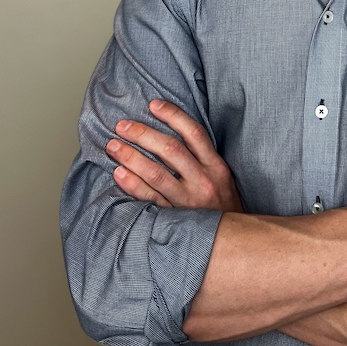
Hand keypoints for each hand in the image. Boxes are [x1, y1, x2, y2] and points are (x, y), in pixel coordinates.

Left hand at [105, 99, 242, 211]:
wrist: (233, 241)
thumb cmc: (222, 204)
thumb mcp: (222, 176)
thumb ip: (202, 156)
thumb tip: (172, 131)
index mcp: (216, 166)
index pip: (194, 132)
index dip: (172, 115)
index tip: (153, 104)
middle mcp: (203, 180)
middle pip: (170, 149)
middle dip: (143, 134)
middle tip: (122, 126)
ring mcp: (189, 201)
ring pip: (156, 173)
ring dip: (131, 157)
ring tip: (113, 146)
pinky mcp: (176, 219)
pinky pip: (150, 199)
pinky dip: (133, 185)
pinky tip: (118, 174)